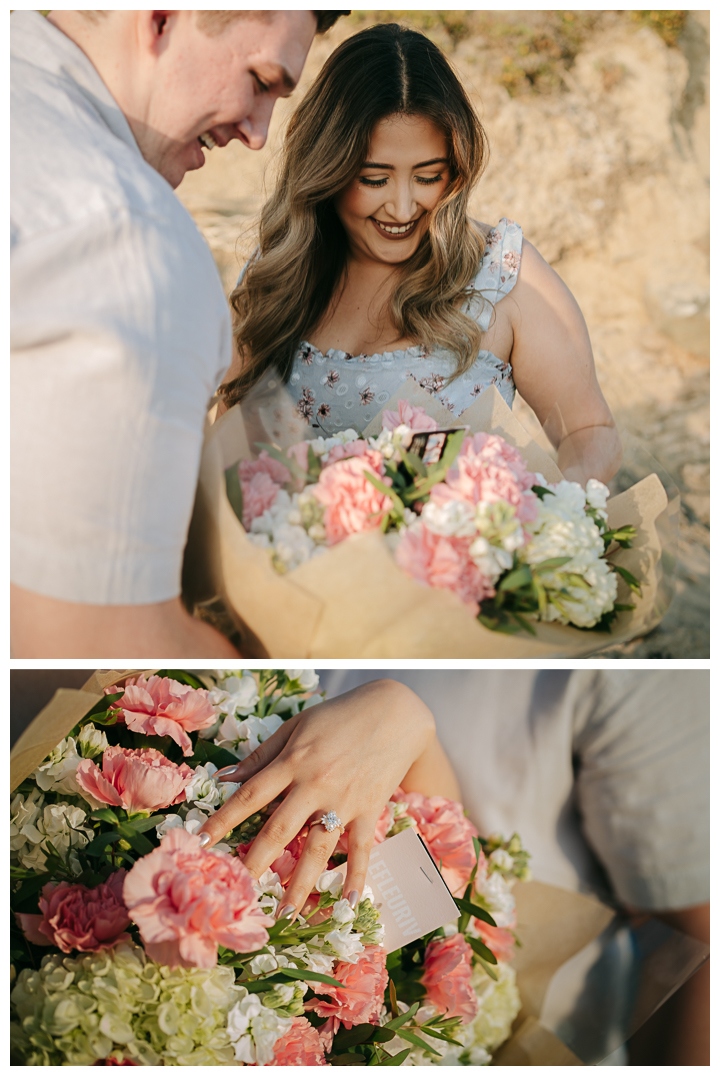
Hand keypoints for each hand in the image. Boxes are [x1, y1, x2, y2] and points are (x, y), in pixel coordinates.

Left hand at [198, 679, 435, 917]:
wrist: (394, 712)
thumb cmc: (338, 716)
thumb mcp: (296, 727)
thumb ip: (262, 755)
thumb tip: (224, 777)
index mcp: (293, 761)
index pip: (250, 795)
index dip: (223, 819)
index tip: (200, 843)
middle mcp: (316, 785)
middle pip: (279, 830)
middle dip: (255, 863)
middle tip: (236, 893)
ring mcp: (344, 801)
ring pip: (317, 849)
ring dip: (300, 885)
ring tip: (284, 916)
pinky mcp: (369, 811)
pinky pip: (361, 850)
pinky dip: (356, 877)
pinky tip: (346, 904)